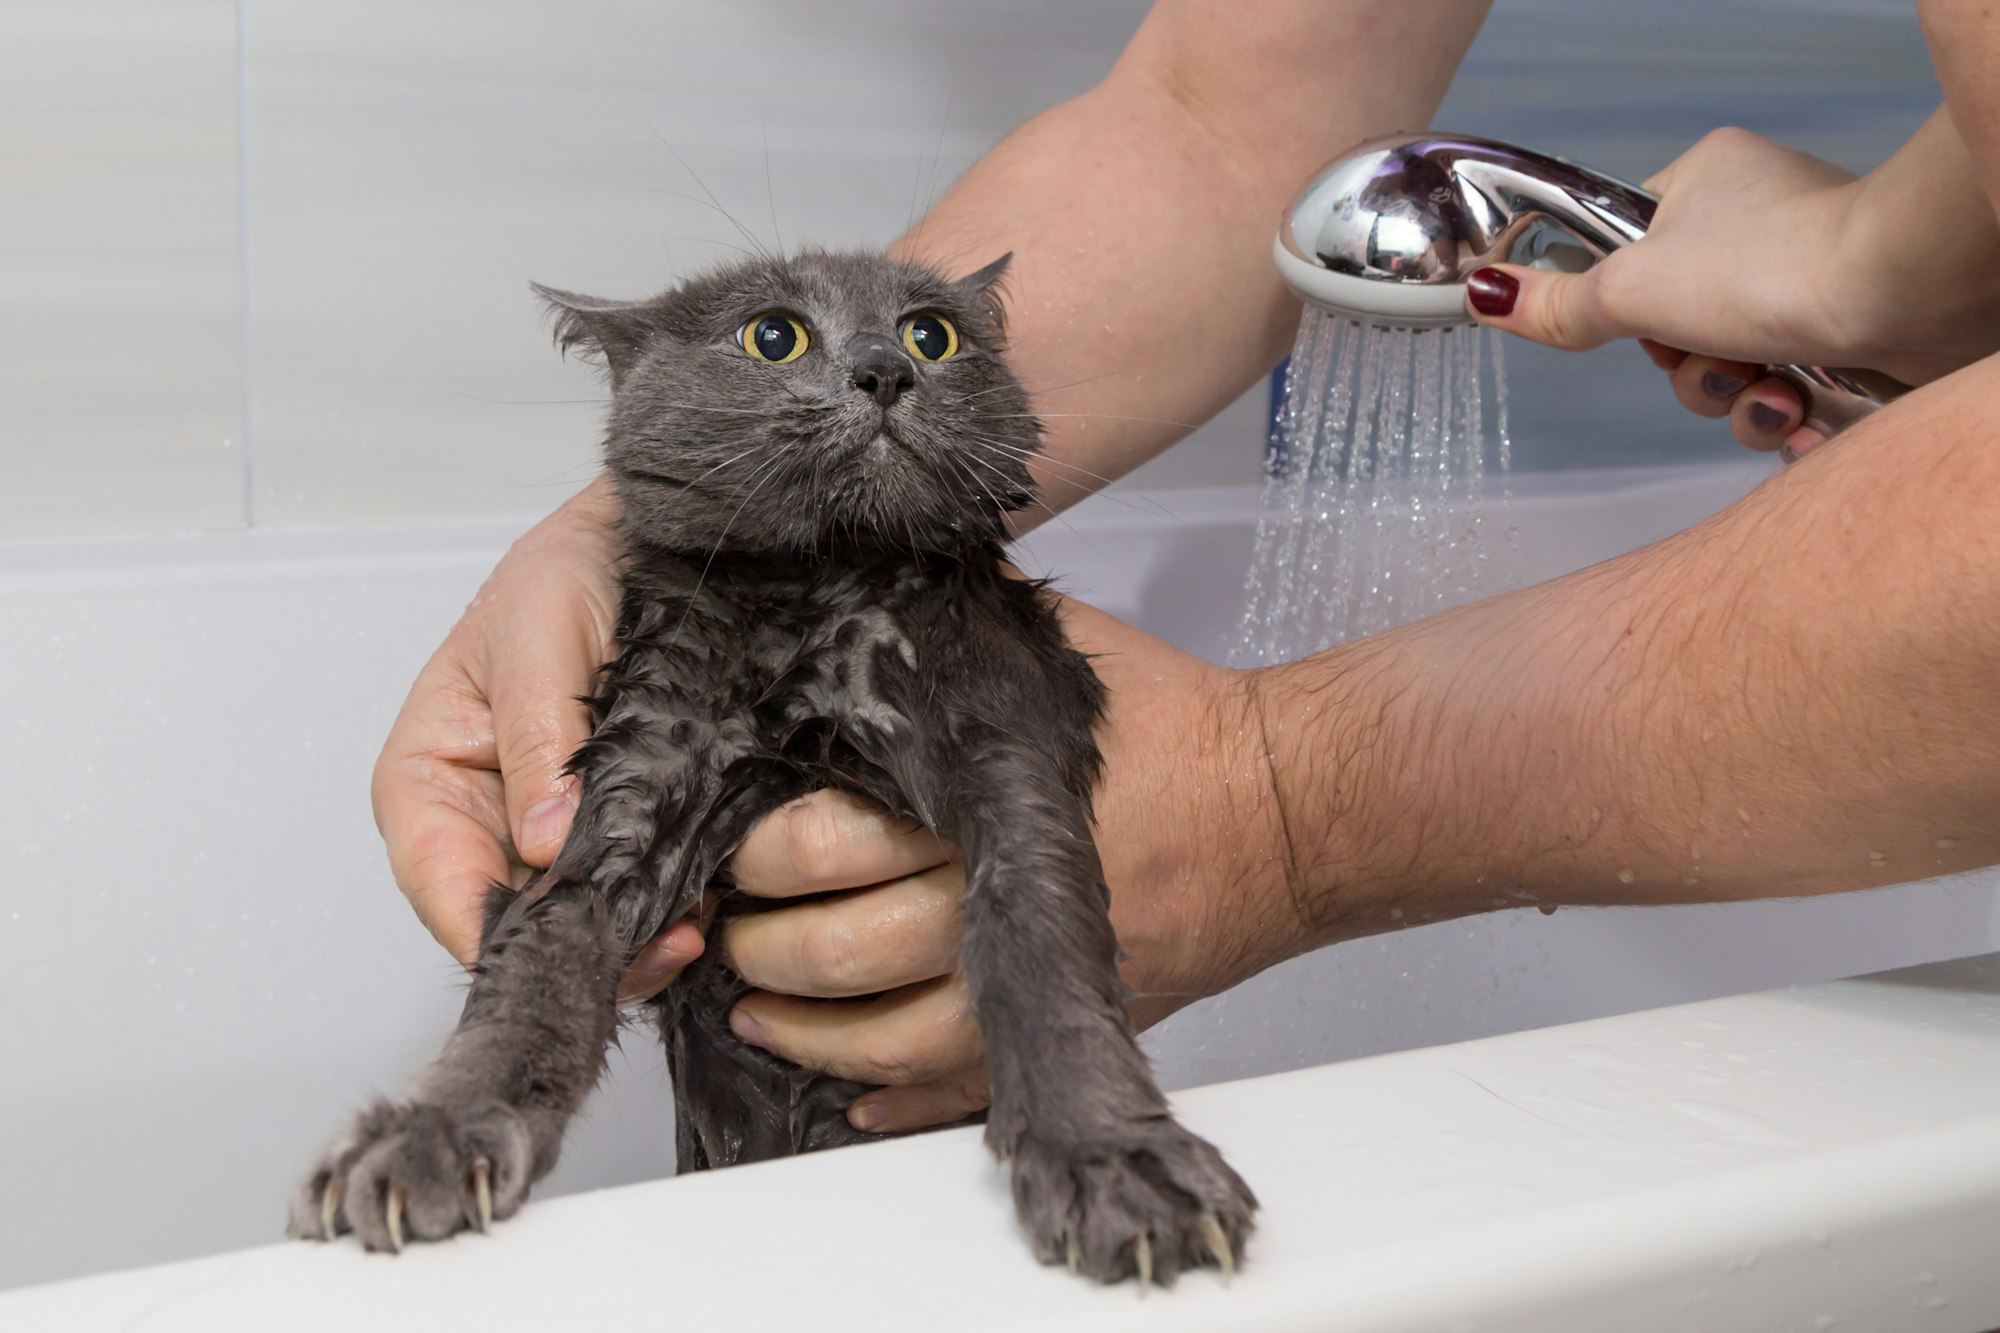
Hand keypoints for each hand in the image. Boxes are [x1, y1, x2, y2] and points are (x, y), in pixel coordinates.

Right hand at [371, 476, 704, 994]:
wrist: (644, 545)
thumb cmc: (566, 569)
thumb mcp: (539, 633)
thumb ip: (539, 736)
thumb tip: (544, 841)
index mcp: (429, 779)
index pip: (441, 883)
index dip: (492, 932)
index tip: (558, 949)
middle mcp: (480, 823)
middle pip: (511, 922)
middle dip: (581, 944)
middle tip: (660, 944)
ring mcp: (547, 839)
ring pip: (575, 923)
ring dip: (632, 938)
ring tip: (692, 925)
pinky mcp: (611, 837)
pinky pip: (629, 896)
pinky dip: (664, 909)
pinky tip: (704, 902)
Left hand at [719, 597, 1299, 1133]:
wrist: (1288, 809)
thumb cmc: (1172, 720)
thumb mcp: (1052, 645)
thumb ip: (948, 626)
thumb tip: (849, 587)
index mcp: (981, 802)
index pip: (823, 843)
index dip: (751, 859)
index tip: (718, 850)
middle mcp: (1001, 899)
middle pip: (838, 951)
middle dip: (758, 949)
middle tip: (722, 931)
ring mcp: (1035, 976)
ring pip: (885, 1043)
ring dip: (804, 1037)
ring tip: (754, 1016)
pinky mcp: (1066, 1019)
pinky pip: (961, 1089)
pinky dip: (894, 1101)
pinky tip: (849, 1095)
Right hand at [1465, 125, 1999, 457]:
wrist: (1904, 293)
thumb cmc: (1778, 264)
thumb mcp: (1633, 287)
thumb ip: (1557, 303)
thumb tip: (1484, 296)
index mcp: (1708, 183)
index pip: (1630, 250)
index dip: (1622, 304)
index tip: (1636, 321)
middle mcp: (1761, 225)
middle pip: (1676, 329)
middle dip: (1689, 371)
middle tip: (1711, 357)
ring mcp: (1808, 279)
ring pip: (1730, 371)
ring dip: (1738, 401)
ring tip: (1772, 390)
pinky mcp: (1849, 331)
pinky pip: (1786, 392)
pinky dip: (1787, 415)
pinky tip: (1805, 412)